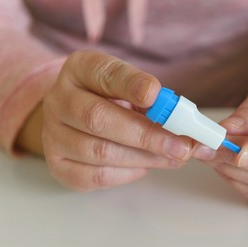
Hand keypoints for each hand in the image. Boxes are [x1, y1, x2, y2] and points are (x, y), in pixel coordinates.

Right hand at [42, 50, 191, 190]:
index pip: (104, 73)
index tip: (156, 94)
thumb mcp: (133, 91)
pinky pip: (96, 175)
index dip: (130, 84)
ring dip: (145, 158)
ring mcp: (53, 135)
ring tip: (174, 158)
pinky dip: (128, 173)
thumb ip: (158, 104)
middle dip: (147, 135)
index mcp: (80, 70)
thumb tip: (194, 132)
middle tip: (182, 146)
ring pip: (99, 152)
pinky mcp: (58, 165)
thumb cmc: (114, 102)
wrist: (77, 122)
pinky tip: (147, 165)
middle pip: (98, 118)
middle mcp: (59, 100)